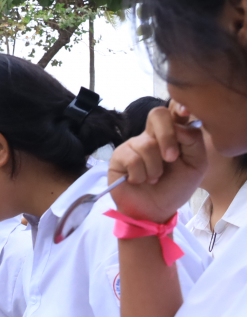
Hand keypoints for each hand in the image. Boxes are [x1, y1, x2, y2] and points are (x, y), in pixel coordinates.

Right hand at [108, 103, 207, 221]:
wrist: (154, 210)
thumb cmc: (175, 188)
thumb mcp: (196, 165)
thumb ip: (194, 141)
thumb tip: (180, 125)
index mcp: (174, 133)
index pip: (174, 110)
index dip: (178, 106)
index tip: (184, 111)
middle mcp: (153, 134)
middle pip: (157, 115)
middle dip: (167, 136)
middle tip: (171, 159)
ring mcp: (135, 144)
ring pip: (146, 144)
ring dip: (154, 168)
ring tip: (154, 179)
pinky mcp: (119, 156)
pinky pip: (131, 158)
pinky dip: (139, 174)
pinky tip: (138, 181)